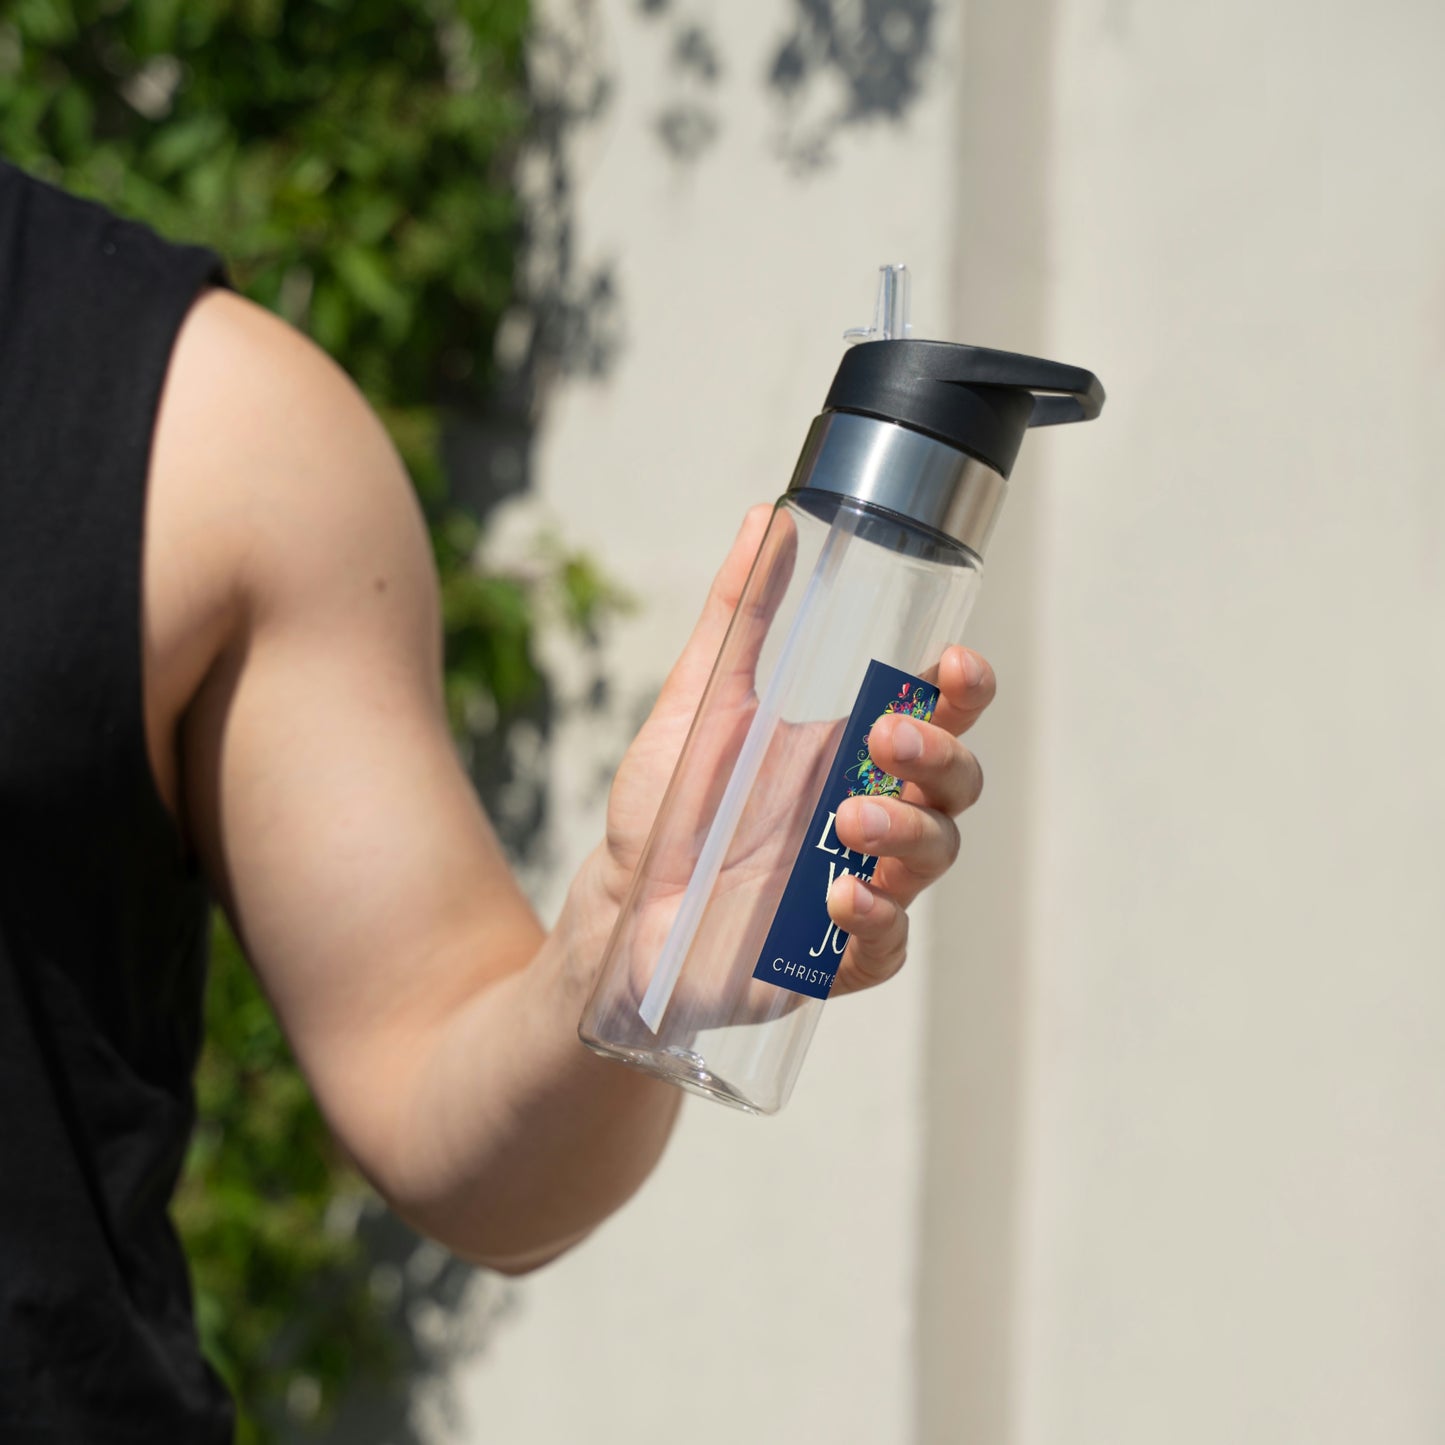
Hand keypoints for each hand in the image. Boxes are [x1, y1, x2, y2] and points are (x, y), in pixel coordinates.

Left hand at [586, 504, 994, 1005]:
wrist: (619, 907)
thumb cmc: (667, 805)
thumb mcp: (700, 700)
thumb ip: (738, 614)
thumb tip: (768, 516)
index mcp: (849, 751)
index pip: (939, 714)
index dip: (964, 688)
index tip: (950, 664)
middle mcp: (870, 813)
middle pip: (957, 783)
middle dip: (940, 756)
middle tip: (886, 739)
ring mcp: (863, 883)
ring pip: (935, 856)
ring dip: (909, 833)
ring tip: (851, 820)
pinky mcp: (839, 953)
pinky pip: (892, 942)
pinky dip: (878, 920)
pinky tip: (839, 898)